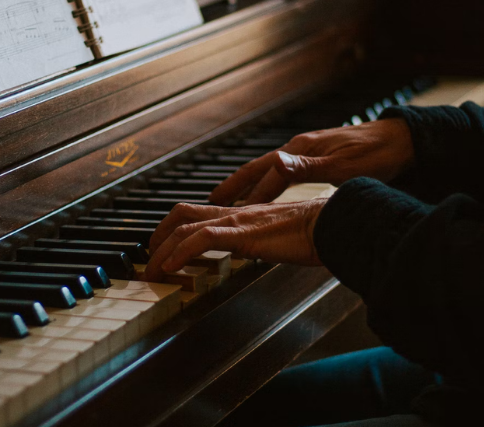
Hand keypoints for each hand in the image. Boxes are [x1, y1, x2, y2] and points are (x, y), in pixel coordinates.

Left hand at [143, 199, 325, 281]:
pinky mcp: (243, 233)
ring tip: (152, 270)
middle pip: (181, 214)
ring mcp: (237, 221)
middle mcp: (234, 213)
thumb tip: (257, 253)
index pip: (198, 213)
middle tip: (148, 257)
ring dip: (161, 249)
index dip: (175, 228)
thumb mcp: (280, 240)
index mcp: (243, 214)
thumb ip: (264, 243)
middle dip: (158, 235)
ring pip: (184, 226)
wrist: (335, 224)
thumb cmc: (317, 233)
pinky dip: (180, 253)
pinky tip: (172, 267)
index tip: (164, 246)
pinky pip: (202, 239)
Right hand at [209, 119, 413, 205]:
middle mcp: (300, 148)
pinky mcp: (317, 156)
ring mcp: (307, 151)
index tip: (225, 211)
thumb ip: (307, 167)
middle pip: (258, 168)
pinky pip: (282, 172)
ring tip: (232, 199)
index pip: (266, 175)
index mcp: (302, 150)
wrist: (403, 140)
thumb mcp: (344, 166)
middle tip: (213, 201)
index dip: (245, 194)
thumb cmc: (378, 154)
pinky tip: (267, 193)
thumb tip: (276, 163)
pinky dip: (267, 183)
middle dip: (235, 185)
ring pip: (268, 170)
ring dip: (249, 185)